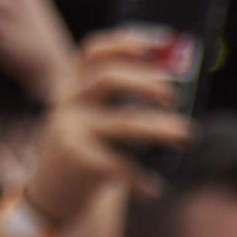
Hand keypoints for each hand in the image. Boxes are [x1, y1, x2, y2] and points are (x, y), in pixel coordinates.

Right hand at [26, 28, 193, 227]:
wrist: (51, 192)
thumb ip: (121, 104)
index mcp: (76, 85)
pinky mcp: (79, 160)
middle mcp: (70, 101)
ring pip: (123, 123)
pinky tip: (154, 190)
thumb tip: (175, 98)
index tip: (154, 48)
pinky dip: (141, 179)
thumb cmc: (87, 150)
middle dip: (145, 83)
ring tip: (185, 135)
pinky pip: (119, 166)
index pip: (93, 53)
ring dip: (158, 128)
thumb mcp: (94, 119)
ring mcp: (72, 130)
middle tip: (173, 96)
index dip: (122, 45)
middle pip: (108, 80)